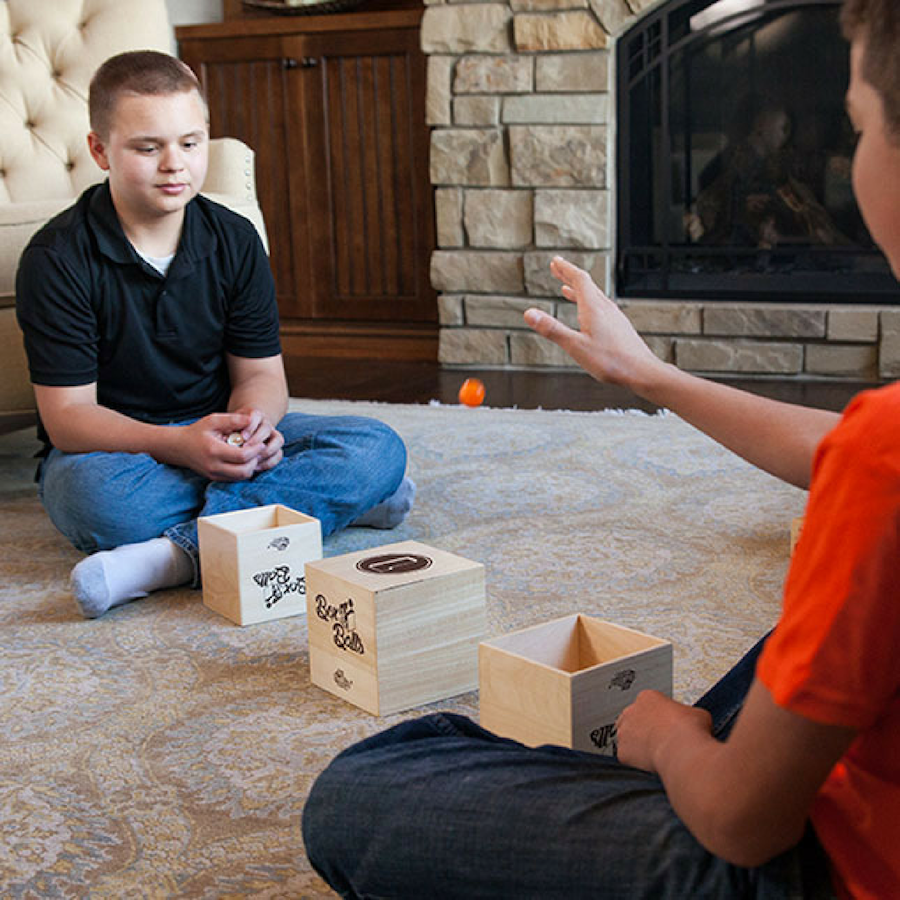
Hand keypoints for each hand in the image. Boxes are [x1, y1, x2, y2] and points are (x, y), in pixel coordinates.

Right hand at [170, 411, 281, 480]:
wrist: (179, 447)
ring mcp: (214, 475)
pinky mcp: (215, 479)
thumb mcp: (213, 420)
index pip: (243, 456)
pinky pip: (235, 479)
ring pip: (241, 477)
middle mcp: (214, 466)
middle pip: (244, 471)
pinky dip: (243, 471)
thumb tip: (251, 419)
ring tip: (252, 455)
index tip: (261, 443)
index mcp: (214, 450)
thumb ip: (232, 419)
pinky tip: (244, 460)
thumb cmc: (197, 432)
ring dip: (251, 467)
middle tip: (258, 451)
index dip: (256, 450)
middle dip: (256, 461)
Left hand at [229, 406, 283, 473]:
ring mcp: (273, 436)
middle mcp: (266, 424)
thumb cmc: (231, 430)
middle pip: (266, 428)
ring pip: (278, 440)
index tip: (242, 436)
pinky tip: (255, 467)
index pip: (255, 416)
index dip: (250, 426)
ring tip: (251, 460)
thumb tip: (226, 439)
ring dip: (265, 451)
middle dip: (256, 440)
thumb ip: (228, 431)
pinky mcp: (276, 449)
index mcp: (254, 415)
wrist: (241, 435)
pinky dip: (269, 462)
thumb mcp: (226, 426)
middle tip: (244, 449)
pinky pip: (278, 455)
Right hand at [523, 256, 665, 389]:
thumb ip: (552, 329)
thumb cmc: (612, 361)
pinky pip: (600, 307)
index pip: (579, 279)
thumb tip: (530, 314)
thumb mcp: (575, 346)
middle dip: (569, 275)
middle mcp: (605, 308)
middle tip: (557, 267)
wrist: (642, 371)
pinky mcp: (618, 326)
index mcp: (594, 308)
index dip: (565, 269)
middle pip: (586, 284)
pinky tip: (586, 313)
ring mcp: (613, 316)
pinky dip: (587, 303)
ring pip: (593, 296)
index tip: (555, 261)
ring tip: (566, 288)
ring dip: (578, 289)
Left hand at [615, 690, 712, 772]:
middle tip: (659, 740)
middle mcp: (631, 711)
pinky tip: (650, 763)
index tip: (666, 726)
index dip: (658, 717)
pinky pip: (627, 756)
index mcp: (648, 697)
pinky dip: (636, 761)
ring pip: (627, 737)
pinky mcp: (622, 751)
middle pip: (633, 719)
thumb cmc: (690, 730)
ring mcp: (624, 731)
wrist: (682, 750)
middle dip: (644, 729)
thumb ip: (688, 714)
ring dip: (637, 744)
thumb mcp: (697, 713)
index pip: (648, 705)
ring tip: (656, 753)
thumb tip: (694, 721)